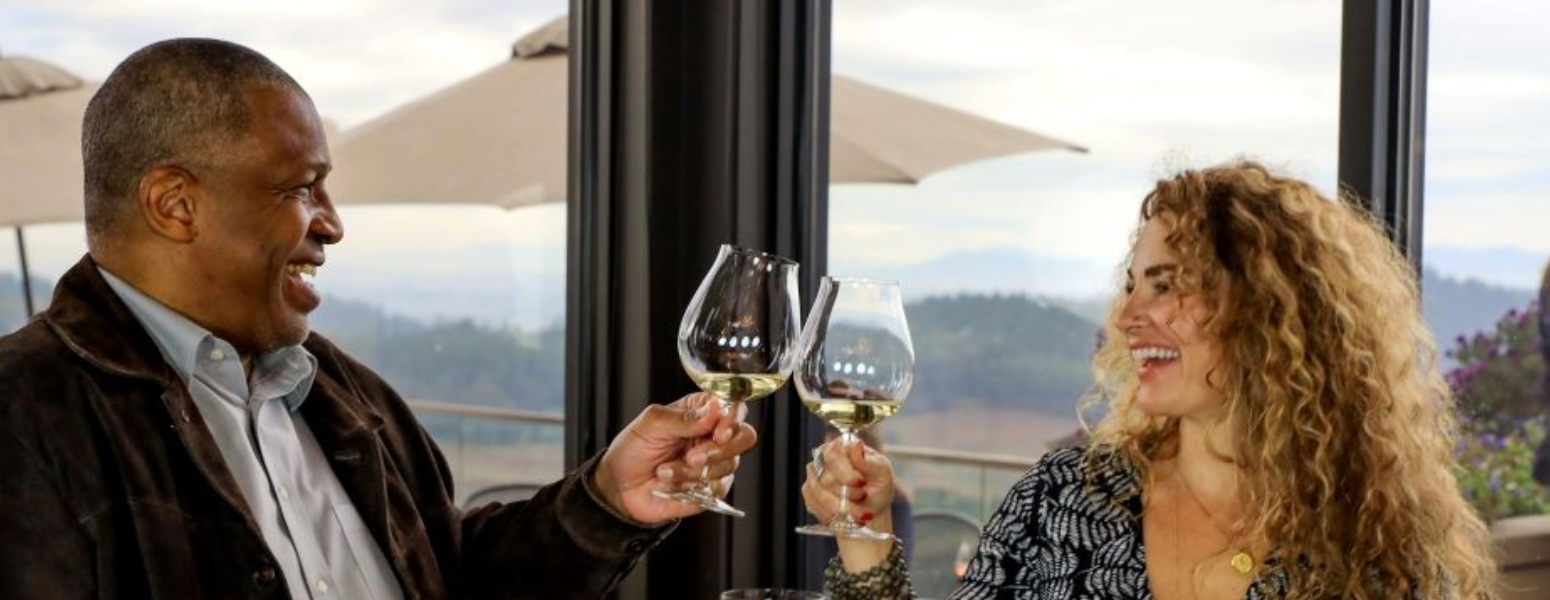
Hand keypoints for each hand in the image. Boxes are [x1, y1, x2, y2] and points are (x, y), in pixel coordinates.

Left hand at [593, 393, 757, 523]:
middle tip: (692, 457)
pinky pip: (718, 489)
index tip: (719, 432)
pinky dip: (692, 488)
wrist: (619, 487)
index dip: (733, 418)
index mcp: (701, 412)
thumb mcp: (650, 424)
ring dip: (693, 472)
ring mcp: (714, 463)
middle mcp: (713, 436)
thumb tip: (713, 410)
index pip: (733, 406)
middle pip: (744, 437)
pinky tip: (671, 485)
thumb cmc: (632, 450)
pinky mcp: (710, 489)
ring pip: (729, 465)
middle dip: (719, 449)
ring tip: (665, 470)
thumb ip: (683, 417)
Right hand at [800, 437, 895, 528]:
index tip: (861, 483)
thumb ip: (870, 461)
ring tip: (858, 510)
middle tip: (862, 497)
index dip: (846, 474)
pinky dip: (831, 513)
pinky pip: (814, 504)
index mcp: (844, 445)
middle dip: (847, 494)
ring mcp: (814, 473)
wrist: (871, 510)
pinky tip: (843, 513)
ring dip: (841, 507)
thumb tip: (856, 445)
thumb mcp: (883, 474)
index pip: (834, 455)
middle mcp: (825, 456)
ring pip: (819, 494)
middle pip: (826, 478)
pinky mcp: (808, 490)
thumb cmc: (878, 488)